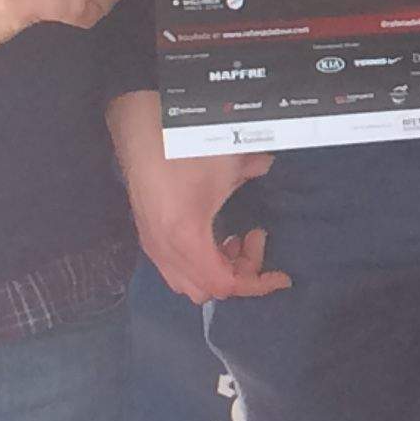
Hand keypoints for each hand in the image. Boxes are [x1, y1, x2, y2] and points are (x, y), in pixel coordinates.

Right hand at [108, 90, 290, 301]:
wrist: (139, 129)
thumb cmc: (182, 146)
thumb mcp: (228, 162)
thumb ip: (253, 170)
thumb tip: (264, 166)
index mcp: (187, 238)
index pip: (224, 284)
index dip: (256, 284)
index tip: (280, 276)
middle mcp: (165, 249)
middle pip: (206, 290)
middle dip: (238, 274)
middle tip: (253, 242)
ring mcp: (153, 244)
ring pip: (187, 282)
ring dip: (217, 270)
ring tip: (233, 240)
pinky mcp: (148, 234)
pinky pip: (175, 267)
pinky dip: (200, 262)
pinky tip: (213, 233)